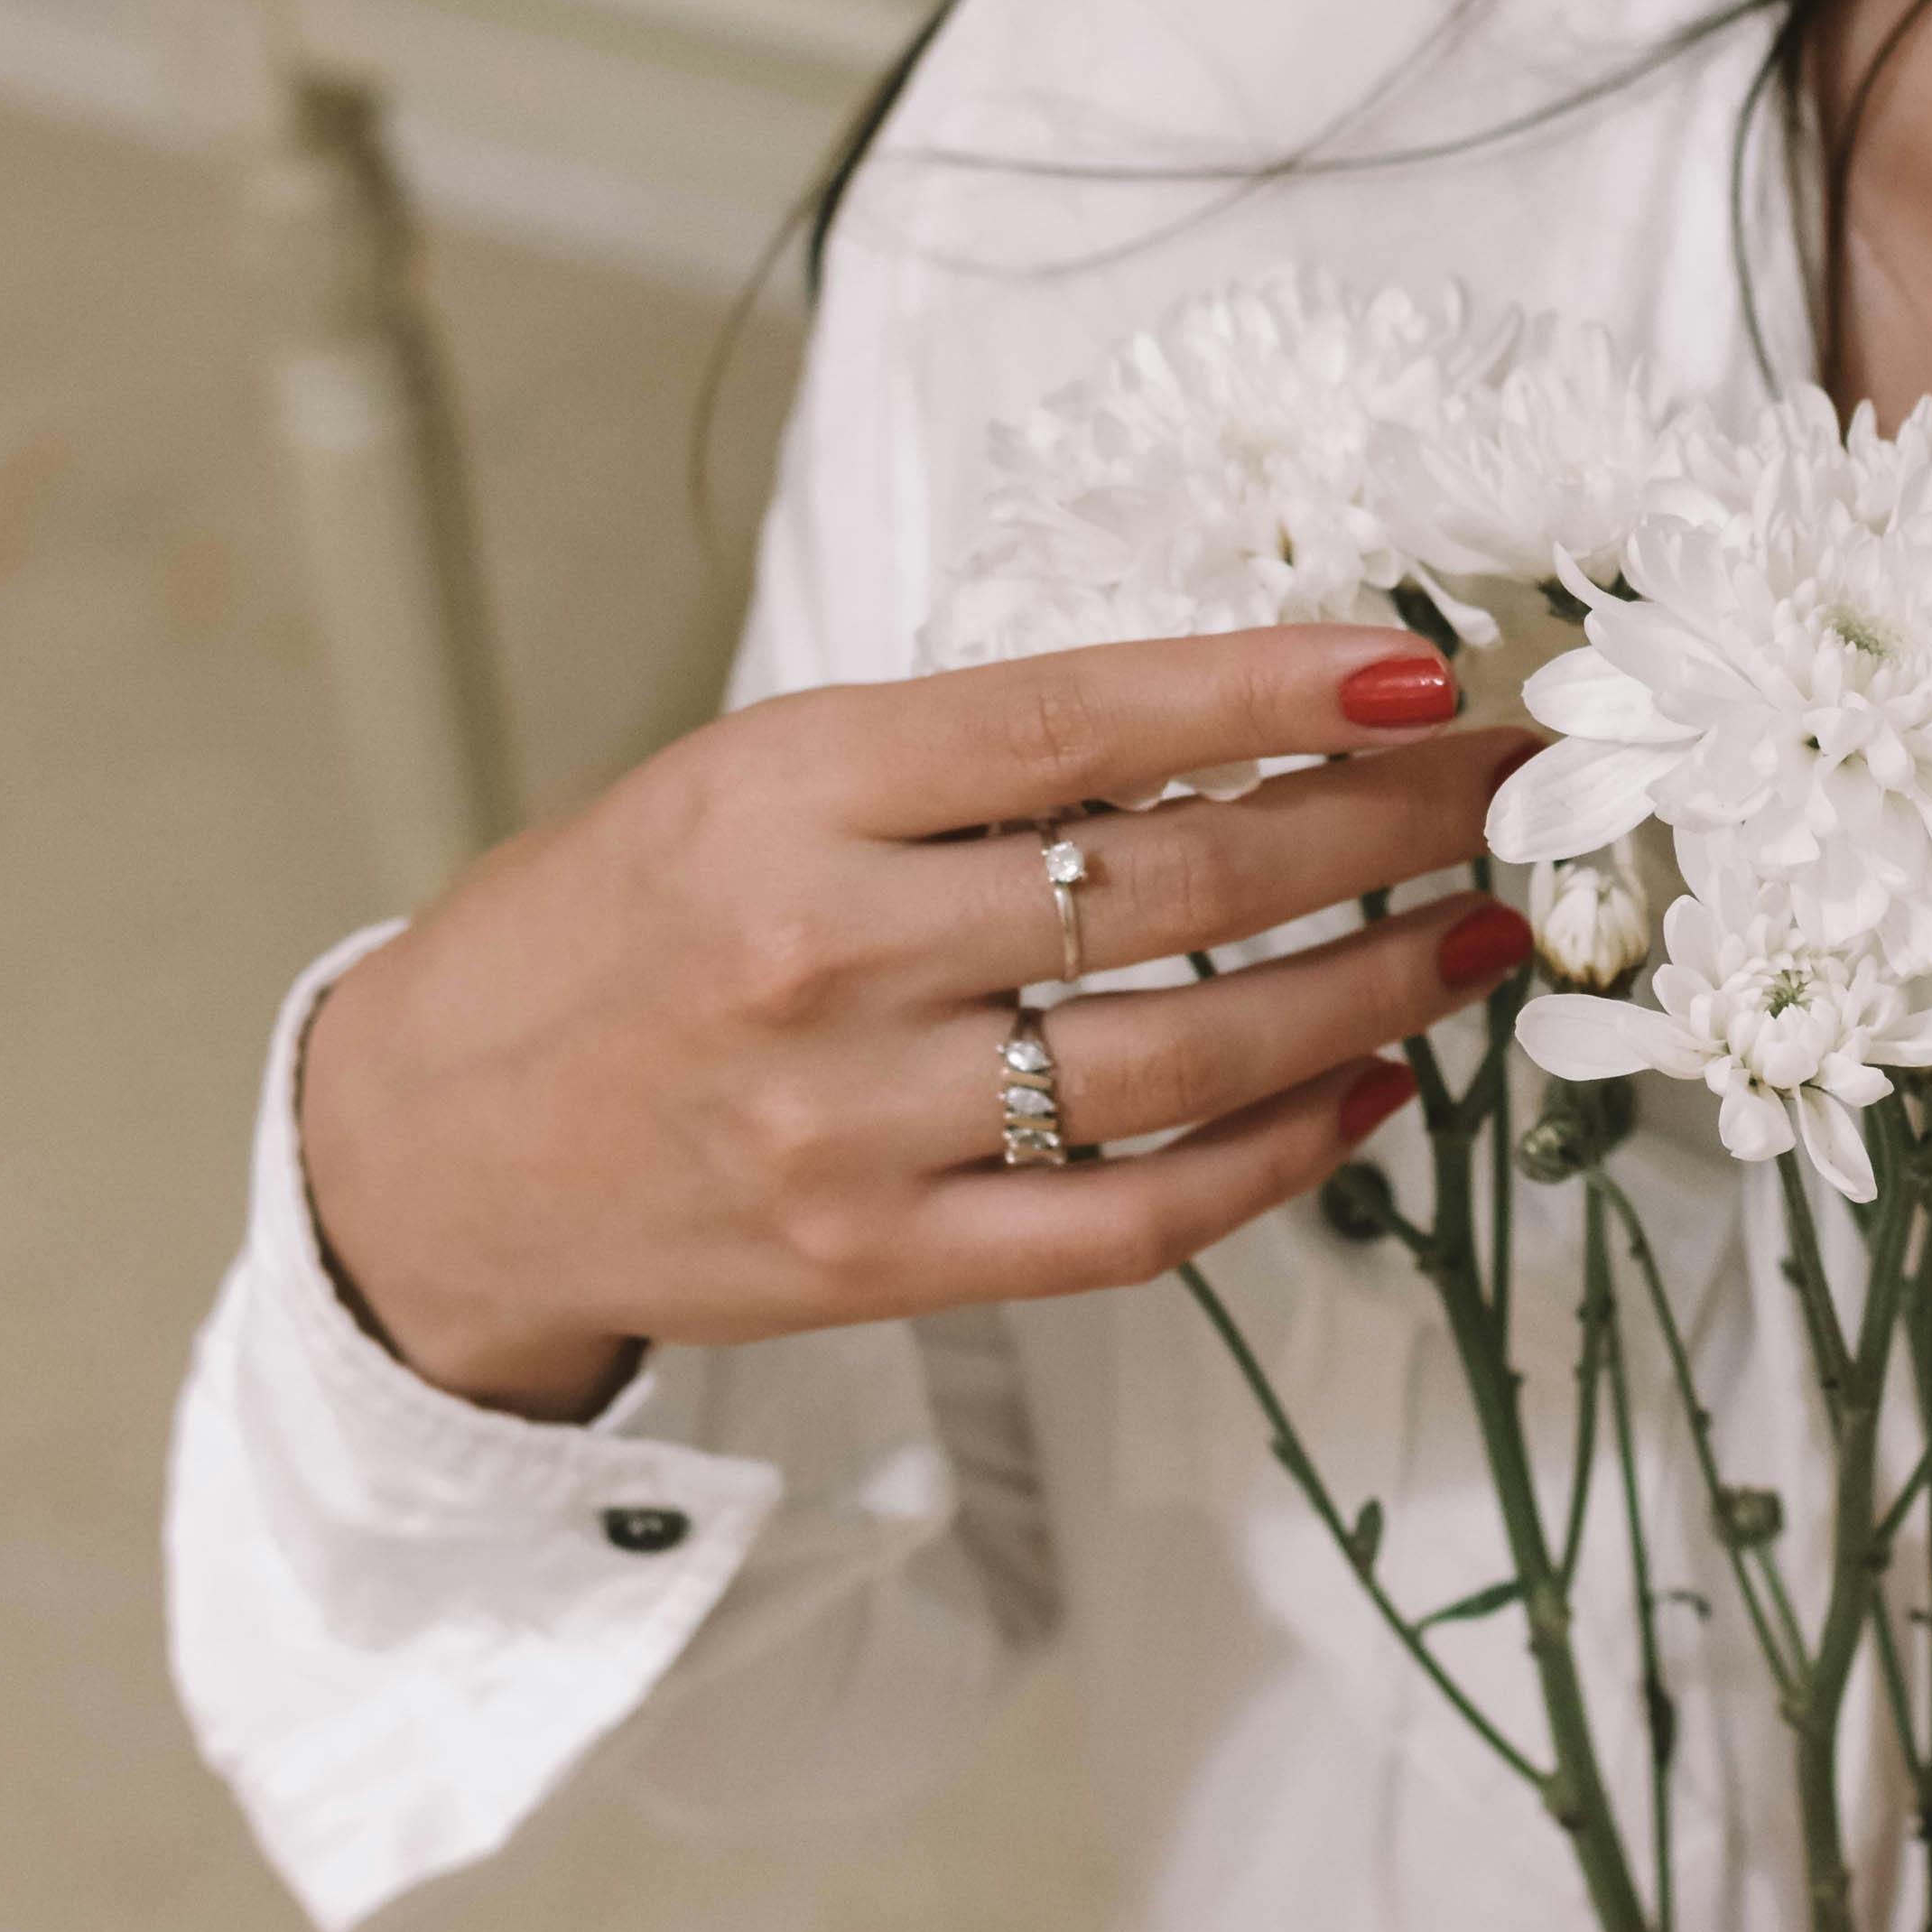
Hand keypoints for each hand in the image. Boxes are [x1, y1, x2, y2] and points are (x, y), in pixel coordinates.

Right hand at [298, 628, 1535, 1417]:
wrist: (427, 1151)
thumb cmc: (614, 931)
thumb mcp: (750, 775)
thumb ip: (959, 760)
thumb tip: (1227, 726)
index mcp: (787, 789)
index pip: (1080, 720)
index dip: (1268, 691)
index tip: (1416, 669)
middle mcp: (824, 953)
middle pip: (1168, 886)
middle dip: (1374, 827)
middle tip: (1504, 791)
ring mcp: (853, 1124)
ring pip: (1181, 1057)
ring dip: (1365, 989)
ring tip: (1474, 931)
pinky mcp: (878, 1262)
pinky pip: (1130, 1219)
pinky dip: (1275, 1158)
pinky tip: (1368, 1091)